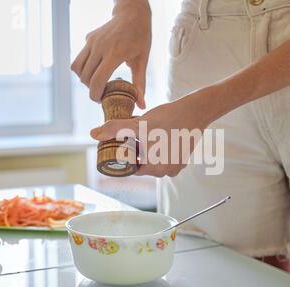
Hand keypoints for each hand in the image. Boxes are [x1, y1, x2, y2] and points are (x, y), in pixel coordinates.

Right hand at [71, 0, 150, 107]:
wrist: (132, 14)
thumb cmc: (140, 38)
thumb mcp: (142, 61)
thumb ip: (139, 84)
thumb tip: (141, 105)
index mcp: (114, 54)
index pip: (97, 80)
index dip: (96, 94)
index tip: (101, 100)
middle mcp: (100, 48)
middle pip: (86, 78)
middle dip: (91, 89)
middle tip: (102, 92)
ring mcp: (92, 42)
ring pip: (77, 69)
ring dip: (85, 80)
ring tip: (97, 82)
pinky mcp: (88, 39)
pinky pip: (78, 59)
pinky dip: (83, 69)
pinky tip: (95, 70)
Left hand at [90, 100, 209, 176]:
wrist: (195, 111)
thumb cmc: (167, 118)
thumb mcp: (138, 124)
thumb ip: (115, 129)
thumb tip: (94, 134)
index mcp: (154, 169)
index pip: (131, 167)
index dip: (125, 155)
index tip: (125, 142)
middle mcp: (166, 172)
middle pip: (143, 164)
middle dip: (136, 151)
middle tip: (136, 134)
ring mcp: (176, 167)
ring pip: (154, 160)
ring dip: (148, 149)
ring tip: (147, 133)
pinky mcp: (183, 159)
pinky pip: (165, 157)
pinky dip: (159, 149)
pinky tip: (159, 134)